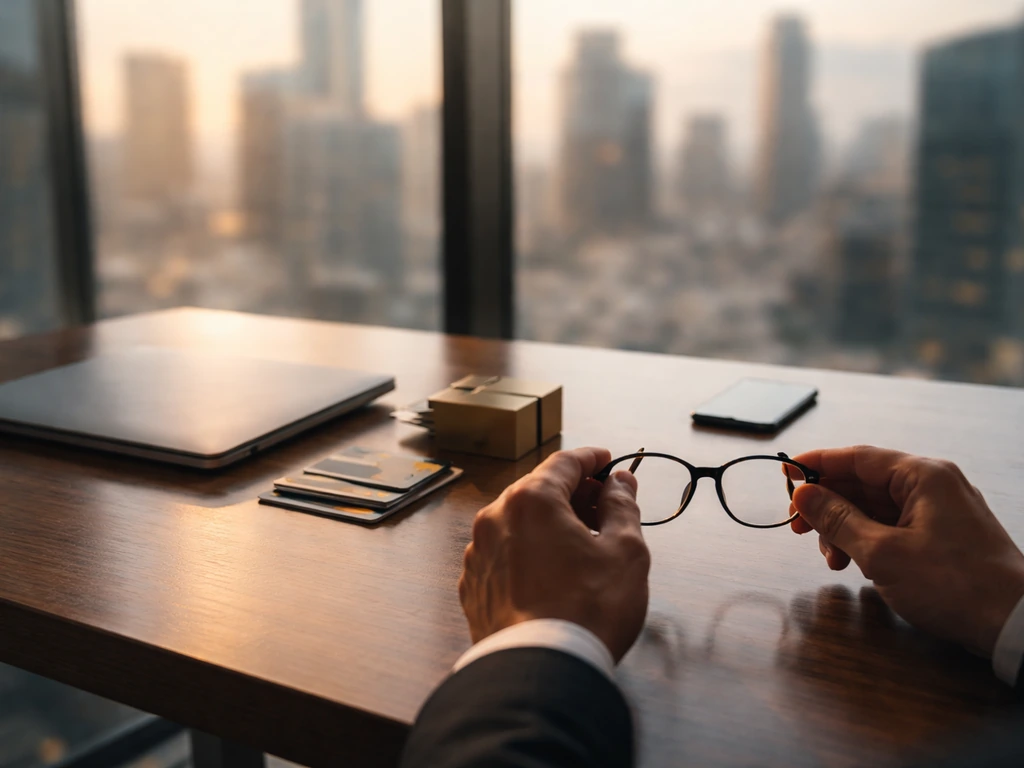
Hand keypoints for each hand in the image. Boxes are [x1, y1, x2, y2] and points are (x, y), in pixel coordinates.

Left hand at [459, 447, 649, 661]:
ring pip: (518, 522)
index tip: (607, 462)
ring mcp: (478, 553)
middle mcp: (496, 518)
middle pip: (538, 490)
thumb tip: (620, 483)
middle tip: (602, 506)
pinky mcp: (473, 586)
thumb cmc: (586, 611)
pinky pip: (504, 554)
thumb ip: (622, 506)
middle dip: (572, 493)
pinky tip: (551, 573)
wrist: (541, 672)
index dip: (591, 460)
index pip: (564, 462)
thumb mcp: (625, 551)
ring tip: (580, 545)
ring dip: (548, 524)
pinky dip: (527, 552)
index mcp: (531, 500)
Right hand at [789, 446, 1023, 655]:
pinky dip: (867, 541)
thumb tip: (804, 493)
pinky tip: (854, 564)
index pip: (857, 457)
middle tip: (798, 528)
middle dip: (828, 506)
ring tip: (831, 560)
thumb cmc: (955, 585)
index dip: (817, 464)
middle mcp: (932, 485)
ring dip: (845, 529)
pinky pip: (893, 526)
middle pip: (863, 483)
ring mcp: (940, 511)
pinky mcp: (943, 536)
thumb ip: (838, 519)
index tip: (786, 474)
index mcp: (922, 476)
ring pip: (875, 508)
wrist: (1015, 625)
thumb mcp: (882, 553)